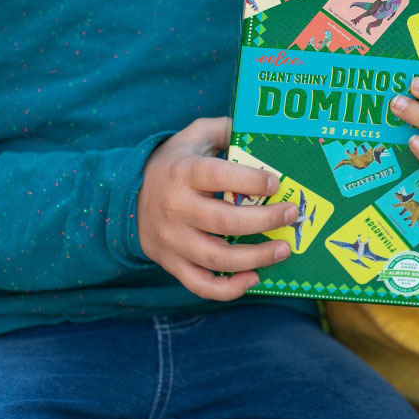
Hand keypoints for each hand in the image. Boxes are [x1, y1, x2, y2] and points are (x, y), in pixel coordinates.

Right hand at [137, 117, 297, 299]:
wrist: (128, 197)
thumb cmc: (173, 164)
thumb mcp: (193, 136)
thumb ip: (224, 129)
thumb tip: (258, 130)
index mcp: (183, 172)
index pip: (218, 176)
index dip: (250, 181)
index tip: (276, 183)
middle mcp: (175, 208)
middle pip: (224, 221)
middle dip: (264, 220)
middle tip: (291, 215)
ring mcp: (172, 240)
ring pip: (216, 258)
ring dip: (255, 258)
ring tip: (283, 250)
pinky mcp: (172, 263)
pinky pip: (200, 285)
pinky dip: (229, 289)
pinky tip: (254, 278)